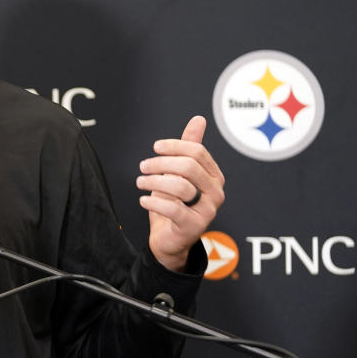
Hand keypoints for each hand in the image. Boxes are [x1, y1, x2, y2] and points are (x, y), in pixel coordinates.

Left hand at [136, 115, 224, 271]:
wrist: (170, 238)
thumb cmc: (175, 203)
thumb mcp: (179, 173)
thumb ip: (189, 147)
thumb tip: (199, 119)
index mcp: (214, 176)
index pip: (197, 152)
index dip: (174, 146)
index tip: (155, 147)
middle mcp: (216, 193)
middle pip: (188, 166)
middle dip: (161, 163)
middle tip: (143, 166)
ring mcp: (207, 211)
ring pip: (180, 186)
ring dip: (153, 181)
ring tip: (140, 182)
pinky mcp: (194, 226)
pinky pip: (173, 209)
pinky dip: (153, 202)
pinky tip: (143, 200)